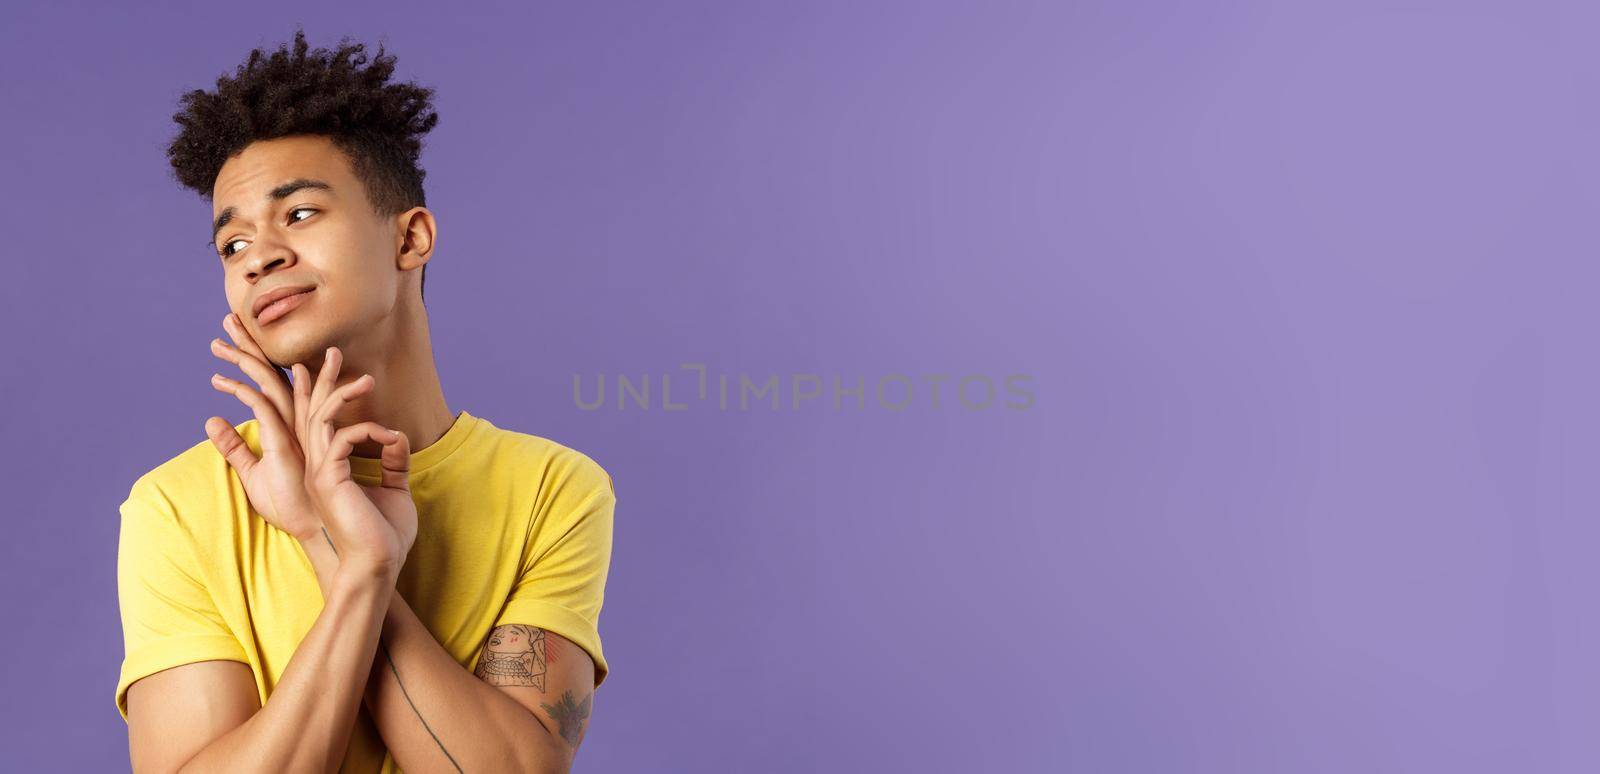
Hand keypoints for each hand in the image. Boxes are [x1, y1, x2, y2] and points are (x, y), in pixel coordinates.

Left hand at [205, 313, 320, 541]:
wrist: (316, 531)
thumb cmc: (291, 506)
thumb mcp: (252, 473)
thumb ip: (233, 447)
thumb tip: (211, 421)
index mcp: (289, 423)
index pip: (269, 381)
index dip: (250, 357)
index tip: (228, 339)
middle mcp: (295, 420)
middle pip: (271, 372)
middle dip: (249, 344)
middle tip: (228, 318)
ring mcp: (294, 430)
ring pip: (270, 383)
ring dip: (245, 359)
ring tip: (222, 339)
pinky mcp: (289, 444)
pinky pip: (265, 410)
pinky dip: (245, 395)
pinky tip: (221, 383)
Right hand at [295, 345, 416, 575]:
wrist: (378, 566)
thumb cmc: (384, 535)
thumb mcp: (394, 489)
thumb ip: (393, 460)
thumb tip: (396, 435)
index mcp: (327, 469)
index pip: (317, 423)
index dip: (318, 393)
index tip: (326, 367)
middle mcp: (316, 468)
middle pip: (310, 413)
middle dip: (320, 380)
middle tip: (334, 352)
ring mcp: (318, 473)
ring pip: (321, 419)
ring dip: (343, 394)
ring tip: (367, 379)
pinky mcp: (328, 479)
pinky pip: (341, 438)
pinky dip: (369, 431)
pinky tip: (391, 439)